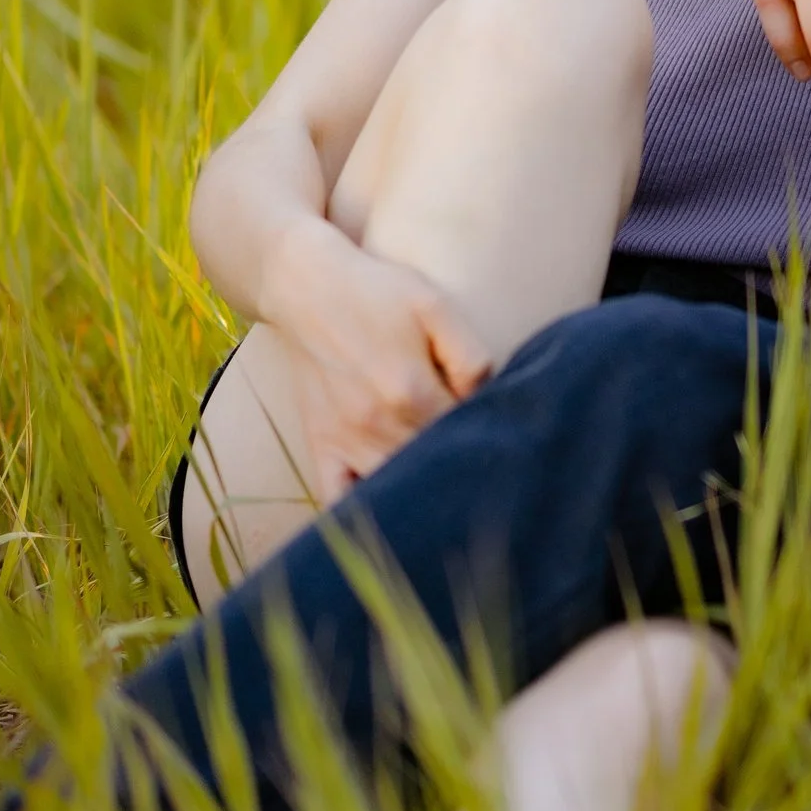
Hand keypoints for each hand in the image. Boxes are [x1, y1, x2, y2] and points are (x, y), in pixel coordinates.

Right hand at [259, 214, 493, 499]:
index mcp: (411, 392)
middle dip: (461, 472)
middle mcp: (377, 425)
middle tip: (485, 477)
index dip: (487, 440)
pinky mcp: (321, 444)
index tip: (504, 443)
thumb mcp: (435, 306)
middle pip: (432, 468)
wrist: (306, 288)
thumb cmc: (377, 293)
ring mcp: (346, 440)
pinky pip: (337, 497)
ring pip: (394, 489)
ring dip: (421, 495)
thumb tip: (488, 399)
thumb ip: (469, 355)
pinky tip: (387, 523)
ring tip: (449, 498)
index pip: (464, 437)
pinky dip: (361, 514)